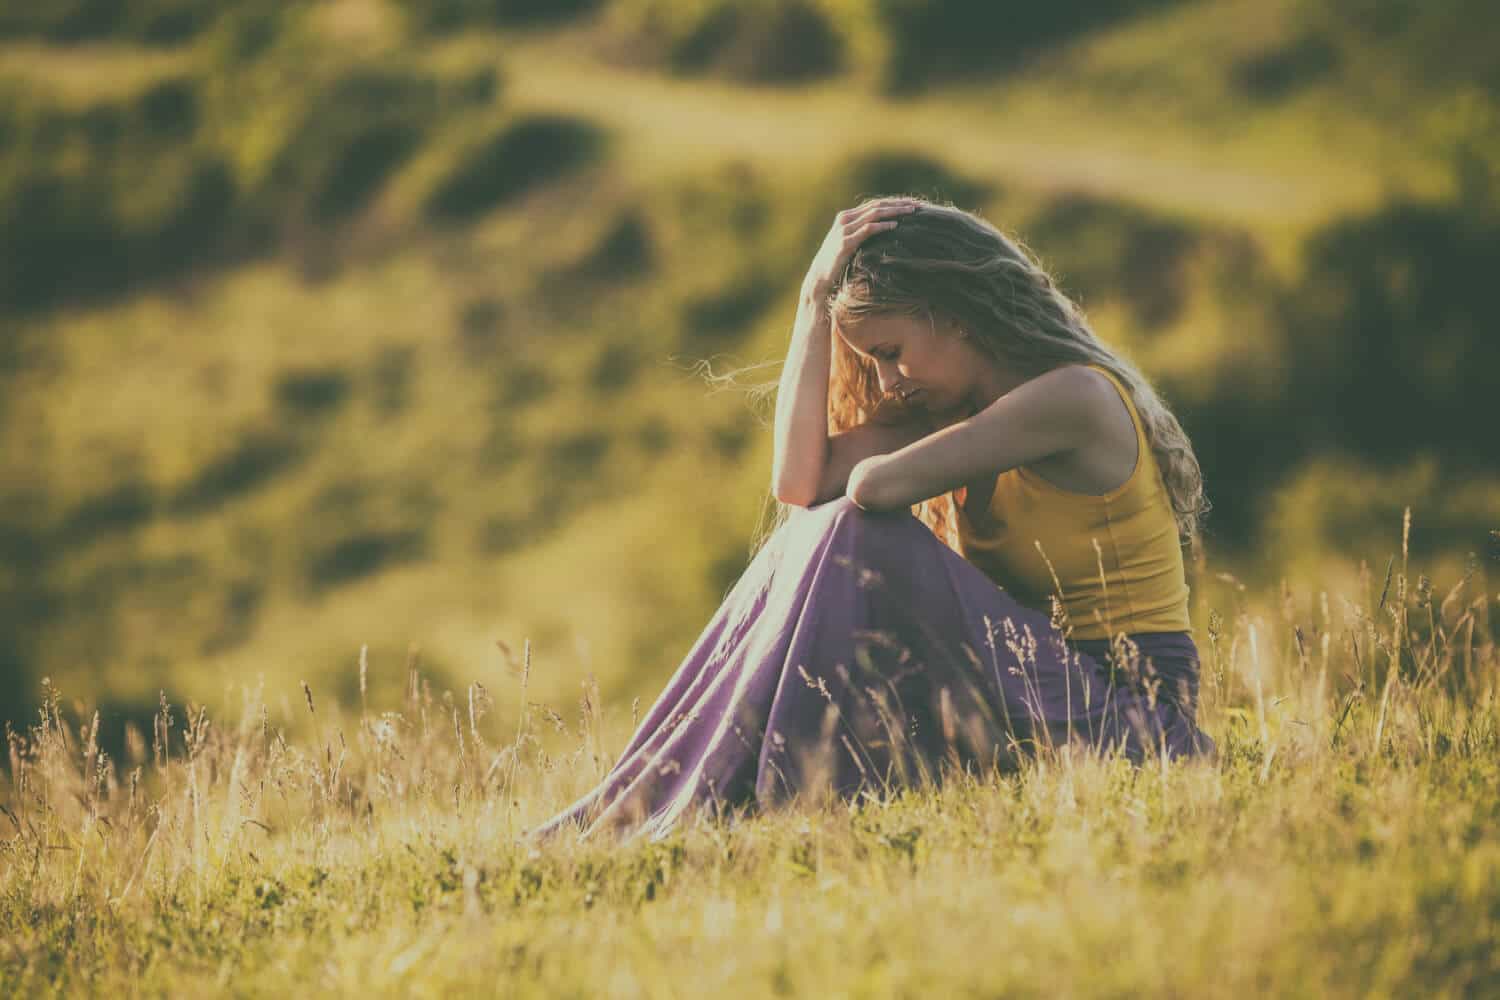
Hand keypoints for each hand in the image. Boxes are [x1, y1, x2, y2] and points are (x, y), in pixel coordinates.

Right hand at [801, 198, 920, 306]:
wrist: (819, 276)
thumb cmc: (836, 262)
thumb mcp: (849, 244)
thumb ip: (861, 235)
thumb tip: (883, 234)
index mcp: (846, 216)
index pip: (874, 204)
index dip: (893, 202)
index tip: (911, 203)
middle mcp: (845, 219)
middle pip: (876, 206)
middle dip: (898, 204)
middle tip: (917, 205)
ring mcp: (844, 230)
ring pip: (873, 214)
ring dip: (894, 212)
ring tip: (911, 212)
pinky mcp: (845, 242)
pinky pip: (867, 230)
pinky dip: (882, 226)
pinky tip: (895, 226)